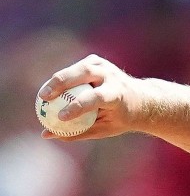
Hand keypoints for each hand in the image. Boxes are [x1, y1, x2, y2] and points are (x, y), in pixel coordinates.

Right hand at [37, 54, 151, 139]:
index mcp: (118, 94)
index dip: (78, 106)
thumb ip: (77, 132)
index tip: (61, 116)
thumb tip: (46, 134)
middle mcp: (113, 76)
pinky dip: (65, 77)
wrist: (140, 99)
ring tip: (43, 95)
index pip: (96, 97)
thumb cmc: (120, 118)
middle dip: (62, 84)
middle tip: (44, 98)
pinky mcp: (96, 61)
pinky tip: (53, 88)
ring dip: (59, 79)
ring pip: (79, 68)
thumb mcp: (103, 129)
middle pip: (85, 74)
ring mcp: (105, 66)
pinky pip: (76, 68)